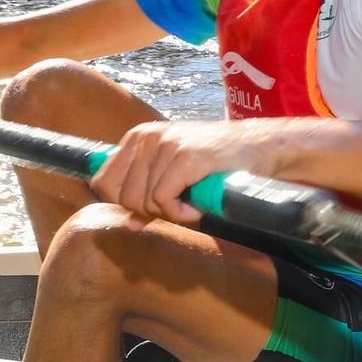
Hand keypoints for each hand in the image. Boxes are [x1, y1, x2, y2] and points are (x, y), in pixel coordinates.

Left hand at [90, 120, 285, 224]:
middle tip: (175, 208)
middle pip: (122, 197)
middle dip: (148, 212)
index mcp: (137, 138)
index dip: (123, 204)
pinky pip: (163, 201)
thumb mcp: (174, 172)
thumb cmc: (215, 162)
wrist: (258, 148)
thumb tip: (129, 223)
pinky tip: (196, 209)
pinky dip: (180, 214)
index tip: (151, 208)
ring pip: (142, 201)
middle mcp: (146, 138)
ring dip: (168, 213)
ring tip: (190, 205)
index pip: (103, 181)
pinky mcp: (185, 157)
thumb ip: (147, 192)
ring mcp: (165, 145)